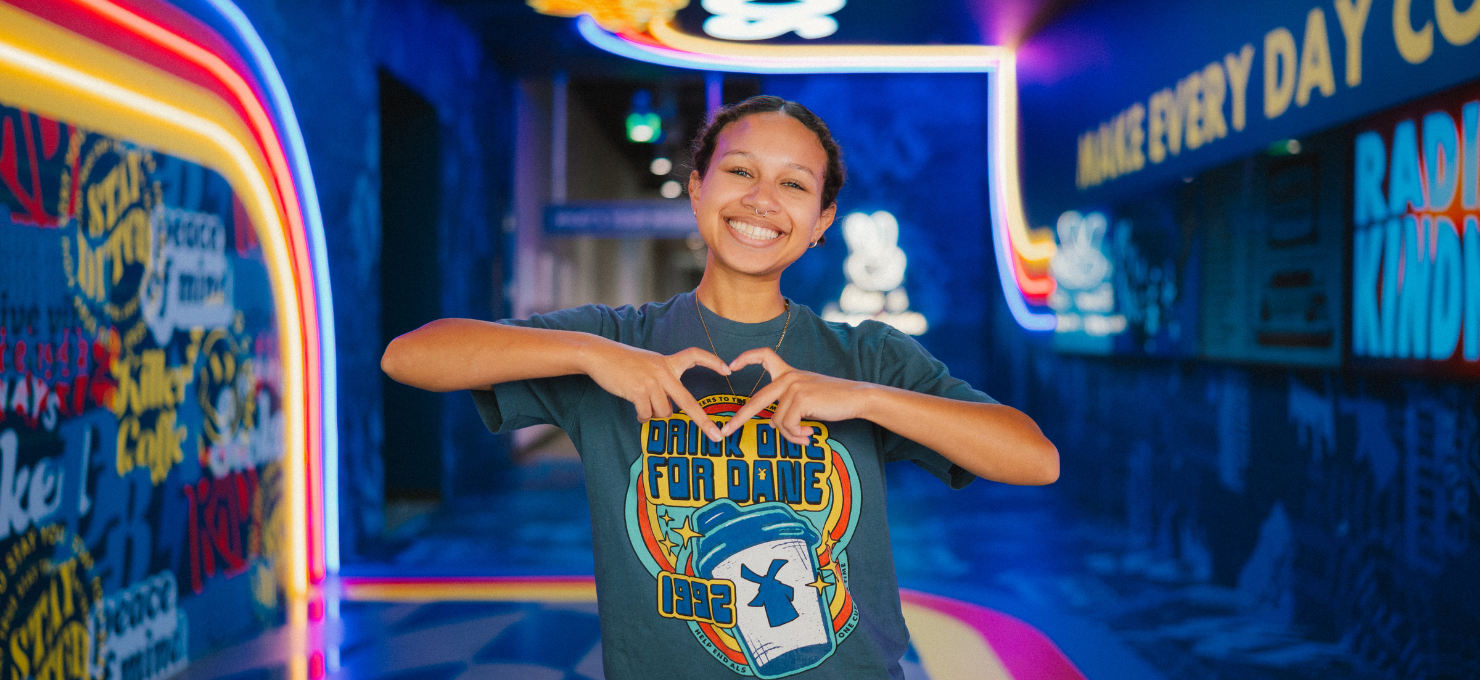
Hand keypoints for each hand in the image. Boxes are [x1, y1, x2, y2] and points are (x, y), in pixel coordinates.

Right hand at [585, 344, 728, 440]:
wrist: (600, 355)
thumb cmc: (624, 362)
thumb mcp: (649, 364)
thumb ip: (663, 380)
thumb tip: (669, 407)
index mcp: (668, 362)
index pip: (695, 355)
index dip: (712, 361)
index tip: (727, 370)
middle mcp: (663, 372)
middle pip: (688, 401)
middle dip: (703, 422)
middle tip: (716, 436)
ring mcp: (652, 382)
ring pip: (663, 412)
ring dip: (654, 413)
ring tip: (642, 403)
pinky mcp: (638, 391)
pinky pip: (647, 415)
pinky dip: (642, 416)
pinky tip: (635, 408)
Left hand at [718, 348, 874, 444]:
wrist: (856, 397)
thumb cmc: (833, 400)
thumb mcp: (806, 398)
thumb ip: (787, 405)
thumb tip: (772, 424)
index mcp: (788, 373)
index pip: (764, 355)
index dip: (745, 358)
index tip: (730, 366)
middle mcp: (788, 377)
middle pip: (756, 400)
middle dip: (739, 418)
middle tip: (725, 431)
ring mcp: (793, 387)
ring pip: (777, 422)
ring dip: (790, 434)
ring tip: (805, 435)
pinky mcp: (800, 399)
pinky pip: (788, 426)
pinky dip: (797, 435)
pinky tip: (809, 433)